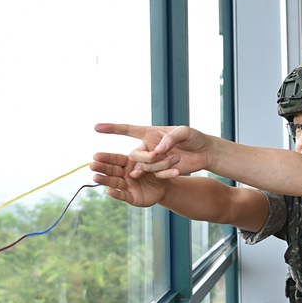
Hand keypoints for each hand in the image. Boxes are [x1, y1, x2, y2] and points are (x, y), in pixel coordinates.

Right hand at [90, 151, 167, 207]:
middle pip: (112, 170)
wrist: (165, 186)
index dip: (106, 157)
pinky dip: (116, 194)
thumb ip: (145, 159)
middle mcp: (125, 174)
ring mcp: (127, 186)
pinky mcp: (132, 197)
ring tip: (96, 177)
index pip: (116, 159)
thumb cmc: (157, 170)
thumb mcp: (152, 161)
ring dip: (105, 180)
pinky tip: (109, 191)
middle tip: (92, 165)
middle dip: (102, 168)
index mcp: (128, 163)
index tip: (95, 156)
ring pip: (115, 182)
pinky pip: (123, 195)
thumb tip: (136, 154)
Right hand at [94, 122, 212, 177]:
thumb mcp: (185, 132)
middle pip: (134, 154)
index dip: (112, 128)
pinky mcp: (161, 171)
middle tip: (159, 156)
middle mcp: (148, 146)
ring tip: (171, 162)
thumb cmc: (194, 137)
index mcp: (150, 133)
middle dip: (145, 157)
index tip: (97, 127)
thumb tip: (158, 149)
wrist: (205, 153)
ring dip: (157, 166)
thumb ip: (171, 138)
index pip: (127, 129)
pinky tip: (176, 171)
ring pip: (145, 167)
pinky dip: (165, 173)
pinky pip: (157, 174)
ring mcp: (154, 160)